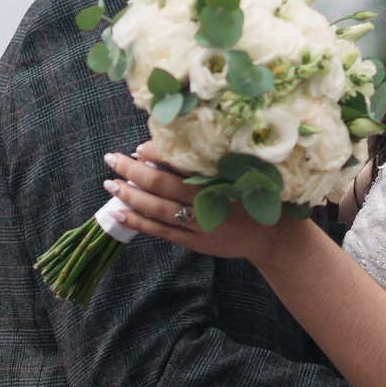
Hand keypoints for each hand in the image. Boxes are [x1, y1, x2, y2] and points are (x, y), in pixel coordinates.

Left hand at [104, 145, 289, 261]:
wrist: (275, 237)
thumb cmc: (259, 196)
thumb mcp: (243, 173)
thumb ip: (213, 161)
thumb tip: (175, 144)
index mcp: (219, 181)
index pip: (180, 164)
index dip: (156, 155)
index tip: (140, 147)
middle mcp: (206, 204)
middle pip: (161, 186)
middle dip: (133, 171)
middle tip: (112, 158)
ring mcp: (199, 226)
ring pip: (157, 210)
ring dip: (130, 195)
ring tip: (110, 183)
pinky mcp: (195, 242)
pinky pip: (161, 231)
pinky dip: (139, 221)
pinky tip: (120, 212)